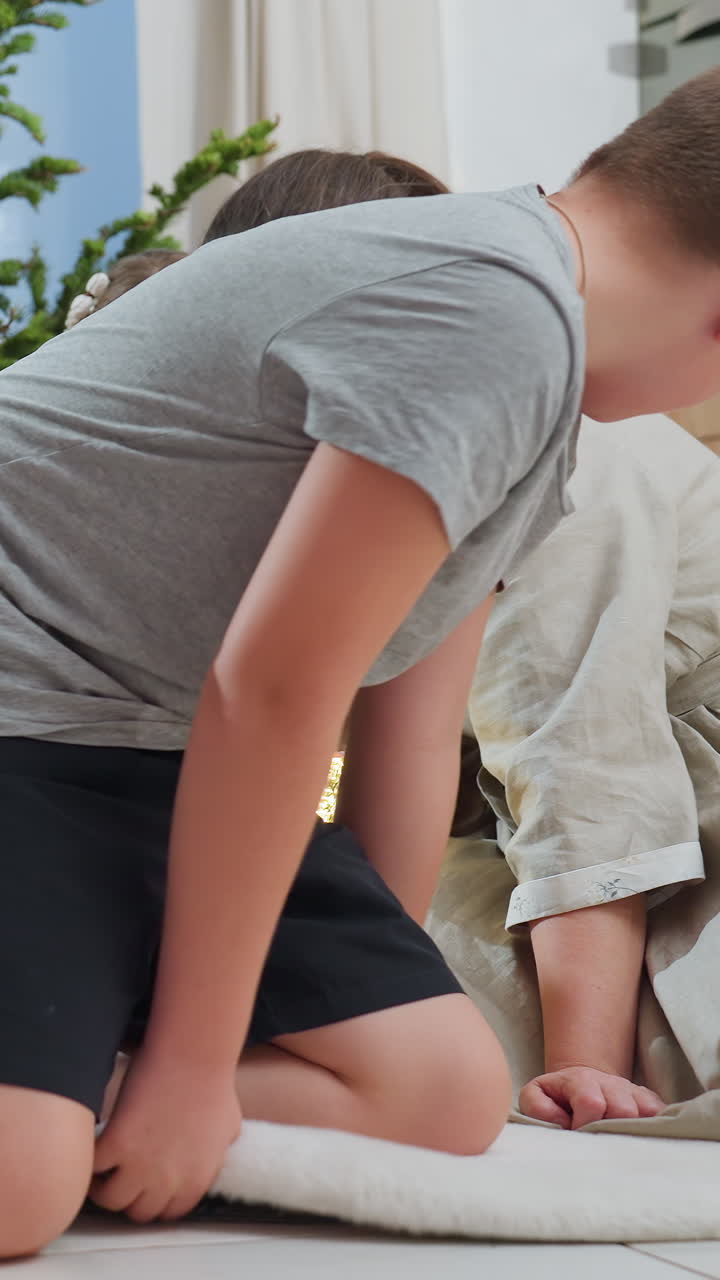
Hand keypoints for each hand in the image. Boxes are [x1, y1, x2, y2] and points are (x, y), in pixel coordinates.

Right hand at [91, 1047, 241, 1221]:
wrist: (193, 1054)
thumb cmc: (212, 1081)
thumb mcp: (229, 1127)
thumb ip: (218, 1154)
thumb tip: (214, 1156)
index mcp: (196, 1180)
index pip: (169, 1213)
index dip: (156, 1200)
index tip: (147, 1186)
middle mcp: (169, 1180)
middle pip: (139, 1212)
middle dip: (131, 1195)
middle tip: (123, 1176)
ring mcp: (141, 1165)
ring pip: (112, 1199)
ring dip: (104, 1186)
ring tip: (104, 1168)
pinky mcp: (117, 1143)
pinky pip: (93, 1169)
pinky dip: (90, 1161)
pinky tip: (95, 1147)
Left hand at [519, 1067, 664, 1129]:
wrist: (581, 1082)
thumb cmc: (557, 1097)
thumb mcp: (535, 1095)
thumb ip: (538, 1107)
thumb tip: (562, 1122)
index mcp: (581, 1081)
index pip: (591, 1103)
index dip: (584, 1124)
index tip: (577, 1135)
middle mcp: (611, 1083)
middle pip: (623, 1109)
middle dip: (610, 1129)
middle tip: (598, 1139)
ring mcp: (632, 1091)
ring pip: (646, 1113)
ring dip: (632, 1131)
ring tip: (615, 1140)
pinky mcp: (649, 1100)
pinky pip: (661, 1114)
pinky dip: (653, 1128)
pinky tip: (638, 1138)